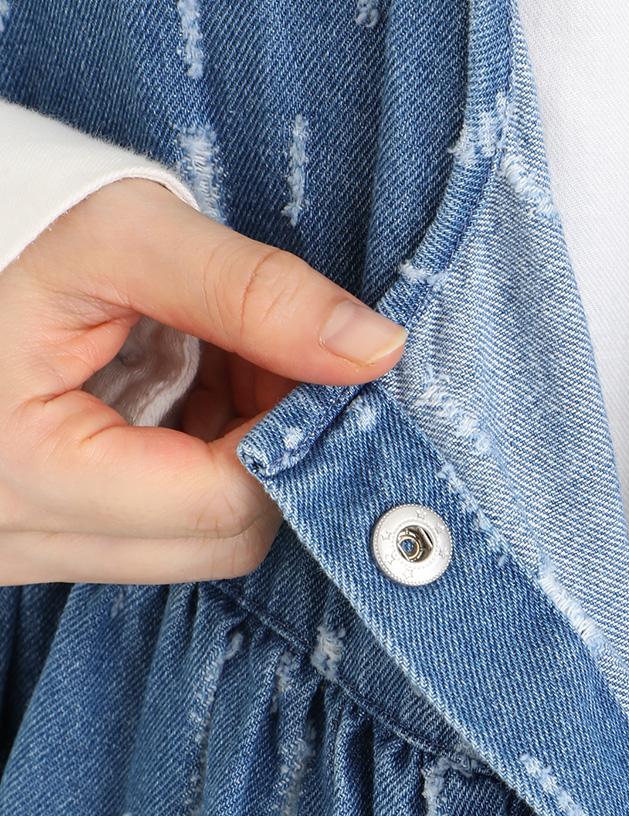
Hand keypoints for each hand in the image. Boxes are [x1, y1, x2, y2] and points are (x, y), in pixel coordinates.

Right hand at [0, 176, 407, 584]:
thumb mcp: (118, 234)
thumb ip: (252, 292)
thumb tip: (378, 350)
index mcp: (26, 472)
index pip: (228, 503)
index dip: (290, 431)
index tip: (308, 358)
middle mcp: (19, 539)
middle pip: (225, 539)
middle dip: (270, 446)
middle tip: (260, 354)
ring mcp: (26, 552)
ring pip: (201, 544)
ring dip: (237, 457)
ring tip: (209, 361)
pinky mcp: (43, 544)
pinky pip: (160, 535)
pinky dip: (196, 467)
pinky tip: (178, 392)